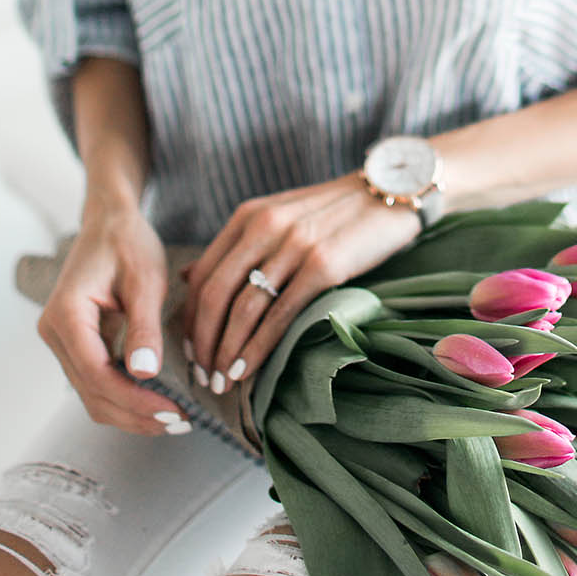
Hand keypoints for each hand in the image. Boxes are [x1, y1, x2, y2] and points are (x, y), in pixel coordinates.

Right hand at [36, 207, 189, 434]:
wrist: (110, 222)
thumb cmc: (128, 242)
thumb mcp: (145, 279)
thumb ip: (144, 325)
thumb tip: (145, 372)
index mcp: (66, 314)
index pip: (96, 374)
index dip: (134, 400)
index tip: (172, 411)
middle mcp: (55, 333)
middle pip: (91, 392)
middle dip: (135, 414)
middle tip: (180, 421)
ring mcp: (62, 341)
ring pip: (92, 394)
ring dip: (130, 412)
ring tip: (173, 418)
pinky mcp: (75, 345)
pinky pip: (96, 382)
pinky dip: (124, 397)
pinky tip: (157, 400)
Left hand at [180, 173, 420, 393]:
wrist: (389, 193)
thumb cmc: (332, 213)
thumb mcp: (276, 217)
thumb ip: (235, 246)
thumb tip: (187, 277)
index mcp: (248, 216)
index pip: (202, 274)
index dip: (189, 319)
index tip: (188, 351)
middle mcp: (265, 227)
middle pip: (215, 294)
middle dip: (202, 343)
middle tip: (202, 376)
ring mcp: (294, 245)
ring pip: (244, 308)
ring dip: (227, 352)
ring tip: (222, 382)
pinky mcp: (324, 265)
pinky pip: (280, 315)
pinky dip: (258, 348)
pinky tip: (248, 370)